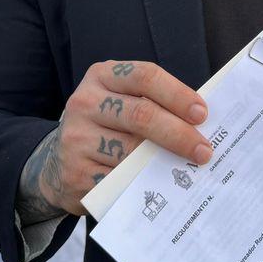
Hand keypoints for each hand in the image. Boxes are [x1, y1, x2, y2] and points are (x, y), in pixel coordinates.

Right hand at [21, 61, 210, 217]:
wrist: (59, 161)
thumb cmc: (107, 126)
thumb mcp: (122, 101)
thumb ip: (153, 104)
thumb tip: (199, 124)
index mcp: (102, 76)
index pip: (145, 76)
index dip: (177, 94)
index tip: (202, 114)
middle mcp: (85, 102)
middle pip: (141, 114)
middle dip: (179, 134)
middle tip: (204, 150)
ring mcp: (76, 138)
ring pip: (131, 151)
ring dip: (164, 162)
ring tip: (187, 169)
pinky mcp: (75, 173)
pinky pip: (118, 180)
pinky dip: (142, 184)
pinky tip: (158, 185)